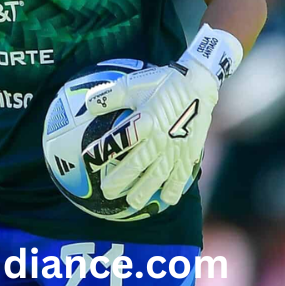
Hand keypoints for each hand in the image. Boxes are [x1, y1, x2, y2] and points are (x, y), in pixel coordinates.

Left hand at [85, 60, 218, 208]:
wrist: (197, 85)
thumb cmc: (162, 83)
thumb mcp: (133, 84)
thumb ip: (109, 96)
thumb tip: (87, 104)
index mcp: (145, 120)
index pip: (120, 139)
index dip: (103, 150)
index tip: (88, 160)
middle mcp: (160, 138)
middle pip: (137, 164)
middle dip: (120, 180)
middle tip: (107, 191)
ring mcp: (176, 148)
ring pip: (158, 175)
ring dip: (144, 190)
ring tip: (132, 202)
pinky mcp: (189, 152)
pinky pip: (181, 175)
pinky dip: (174, 189)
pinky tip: (166, 200)